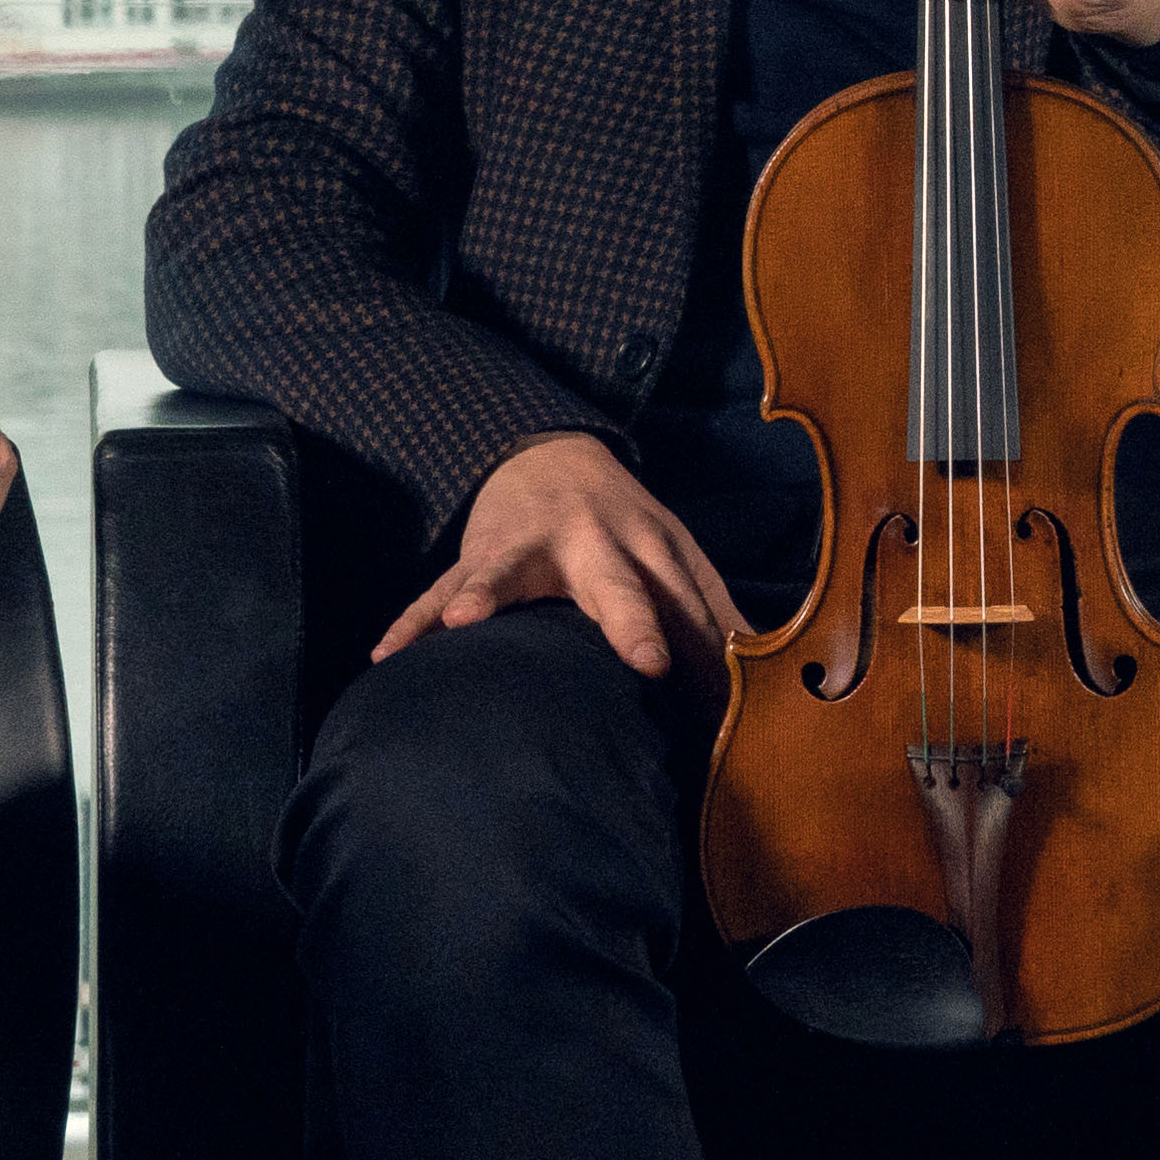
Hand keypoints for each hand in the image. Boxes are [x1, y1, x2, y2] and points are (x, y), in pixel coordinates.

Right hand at [378, 430, 740, 677]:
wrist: (550, 453)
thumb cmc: (624, 528)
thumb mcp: (677, 560)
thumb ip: (714, 620)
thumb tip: (773, 690)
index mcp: (653, 551)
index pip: (690, 609)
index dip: (716, 653)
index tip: (732, 706)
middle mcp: (597, 545)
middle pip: (619, 585)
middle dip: (632, 622)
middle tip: (650, 663)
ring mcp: (531, 546)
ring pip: (508, 571)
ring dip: (488, 594)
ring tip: (465, 624)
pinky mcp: (478, 557)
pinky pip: (439, 589)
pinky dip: (412, 621)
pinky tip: (386, 655)